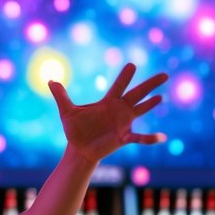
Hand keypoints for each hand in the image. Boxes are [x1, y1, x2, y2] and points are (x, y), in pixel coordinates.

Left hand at [49, 64, 167, 163]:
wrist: (79, 149)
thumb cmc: (75, 130)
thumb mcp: (67, 112)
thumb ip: (61, 96)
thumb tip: (50, 81)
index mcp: (107, 102)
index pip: (119, 86)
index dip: (125, 76)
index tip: (132, 65)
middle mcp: (119, 110)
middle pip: (137, 93)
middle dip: (150, 84)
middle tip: (164, 74)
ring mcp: (123, 123)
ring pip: (141, 110)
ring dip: (150, 104)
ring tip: (161, 97)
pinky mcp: (123, 137)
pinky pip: (139, 137)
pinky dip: (150, 138)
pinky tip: (161, 137)